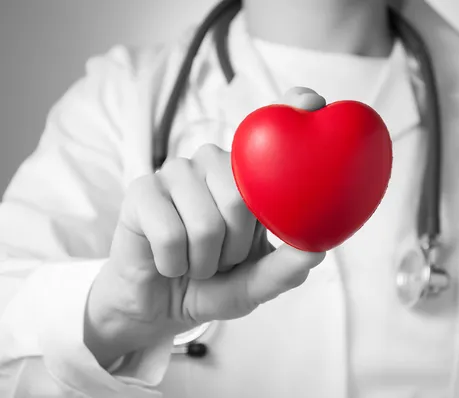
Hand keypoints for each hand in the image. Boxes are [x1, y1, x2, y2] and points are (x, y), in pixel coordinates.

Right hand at [84, 87, 326, 367]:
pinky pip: (170, 234)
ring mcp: (175, 171)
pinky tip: (169, 261)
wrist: (159, 306)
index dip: (292, 108)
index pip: (270, 129)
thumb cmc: (213, 282)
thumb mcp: (255, 283)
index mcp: (246, 175)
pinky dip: (175, 263)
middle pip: (240, 199)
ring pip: (206, 224)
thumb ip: (283, 270)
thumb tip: (315, 251)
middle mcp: (213, 162)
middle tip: (221, 258)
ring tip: (196, 260)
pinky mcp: (141, 190)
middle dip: (234, 249)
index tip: (314, 99)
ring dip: (204, 261)